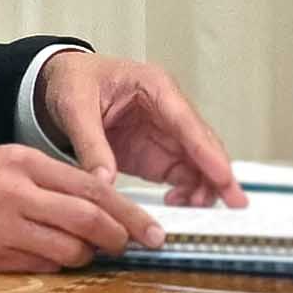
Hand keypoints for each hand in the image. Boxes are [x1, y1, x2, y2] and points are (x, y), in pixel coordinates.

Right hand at [0, 143, 162, 269]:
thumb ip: (42, 178)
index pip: (91, 186)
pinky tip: (60, 260)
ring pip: (70, 248)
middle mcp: (18, 192)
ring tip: (93, 253)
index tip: (151, 227)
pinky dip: (59, 265)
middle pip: (89, 218)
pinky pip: (42, 265)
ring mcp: (5, 226)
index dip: (127, 210)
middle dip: (122, 235)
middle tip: (138, 245)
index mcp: (22, 161)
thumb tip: (89, 203)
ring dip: (89, 255)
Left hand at [40, 51, 242, 203]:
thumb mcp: (75, 107)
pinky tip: (177, 207)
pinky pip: (181, 175)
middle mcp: (169, 110)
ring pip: (198, 164)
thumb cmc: (74, 82)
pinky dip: (186, 193)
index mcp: (155, 86)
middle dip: (219, 175)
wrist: (60, 83)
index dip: (207, 152)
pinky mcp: (156, 154)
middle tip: (233, 203)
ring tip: (195, 211)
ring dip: (203, 187)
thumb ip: (90, 144)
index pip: (187, 123)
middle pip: (203, 144)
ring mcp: (165, 134)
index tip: (222, 176)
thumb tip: (104, 180)